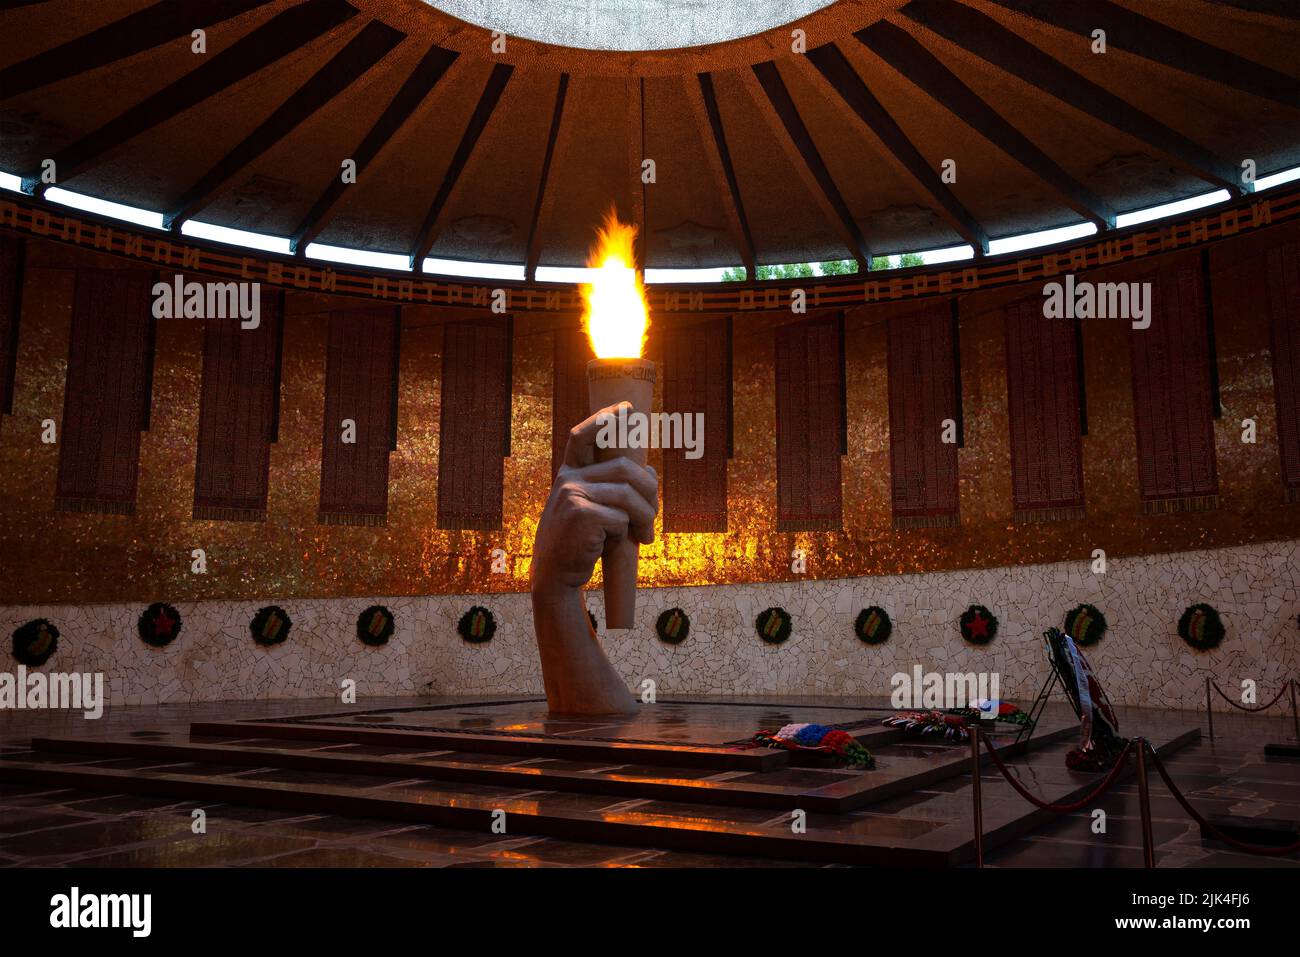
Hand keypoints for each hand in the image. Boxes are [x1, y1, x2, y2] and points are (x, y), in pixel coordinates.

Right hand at [531, 402, 658, 599]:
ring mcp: (572, 494)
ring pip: (628, 495)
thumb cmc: (579, 543)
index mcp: (569, 474)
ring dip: (644, 517)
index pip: (582, 437)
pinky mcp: (581, 514)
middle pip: (625, 469)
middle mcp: (568, 479)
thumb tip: (650, 469)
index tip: (625, 409)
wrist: (555, 574)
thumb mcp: (592, 511)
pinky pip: (621, 518)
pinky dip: (625, 534)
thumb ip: (613, 490)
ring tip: (644, 536)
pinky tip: (613, 545)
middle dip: (650, 491)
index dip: (602, 419)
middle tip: (653, 516)